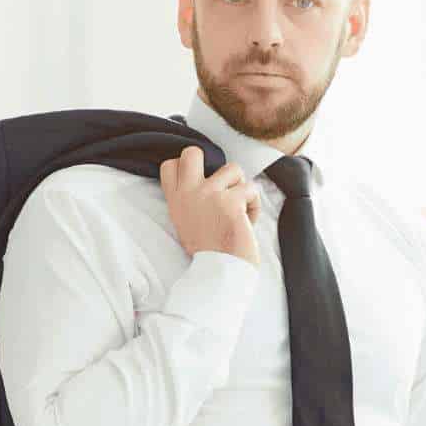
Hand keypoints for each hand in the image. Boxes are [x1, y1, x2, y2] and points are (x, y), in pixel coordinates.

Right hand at [158, 146, 260, 266]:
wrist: (221, 272)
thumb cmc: (209, 252)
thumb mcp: (186, 224)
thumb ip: (190, 201)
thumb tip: (206, 181)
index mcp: (176, 201)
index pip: (170, 165)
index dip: (187, 166)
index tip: (200, 181)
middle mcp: (188, 194)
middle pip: (192, 152)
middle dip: (212, 161)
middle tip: (222, 184)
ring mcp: (209, 194)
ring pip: (233, 168)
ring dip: (242, 187)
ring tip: (240, 208)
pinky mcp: (231, 201)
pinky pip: (252, 189)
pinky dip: (254, 206)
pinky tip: (248, 222)